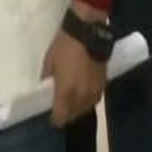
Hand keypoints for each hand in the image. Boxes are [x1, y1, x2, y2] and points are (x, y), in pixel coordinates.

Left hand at [41, 3, 108, 126]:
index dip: (56, 119)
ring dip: (78, 108)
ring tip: (72, 102)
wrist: (88, 32)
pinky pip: (94, 99)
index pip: (61, 116)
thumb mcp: (49, 61)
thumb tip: (48, 86)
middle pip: (74, 115)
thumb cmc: (64, 45)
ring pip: (86, 109)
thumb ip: (47, 77)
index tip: (52, 116)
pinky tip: (83, 93)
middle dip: (67, 114)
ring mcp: (94, 90)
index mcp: (66, 91)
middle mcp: (81, 95)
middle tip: (61, 108)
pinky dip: (88, 100)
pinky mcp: (104, 84)